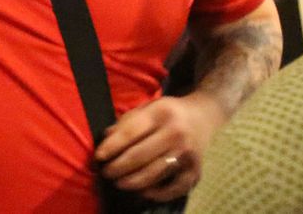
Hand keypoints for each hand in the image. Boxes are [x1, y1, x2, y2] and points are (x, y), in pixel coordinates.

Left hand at [94, 95, 219, 200]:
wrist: (203, 117)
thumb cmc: (168, 113)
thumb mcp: (147, 108)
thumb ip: (127, 122)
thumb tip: (106, 140)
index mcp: (161, 112)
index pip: (131, 132)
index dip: (112, 147)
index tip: (98, 157)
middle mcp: (176, 133)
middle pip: (140, 156)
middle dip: (118, 167)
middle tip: (106, 172)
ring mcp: (187, 154)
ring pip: (154, 174)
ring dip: (132, 182)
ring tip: (118, 182)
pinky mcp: (195, 171)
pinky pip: (172, 189)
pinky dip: (156, 193)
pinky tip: (142, 191)